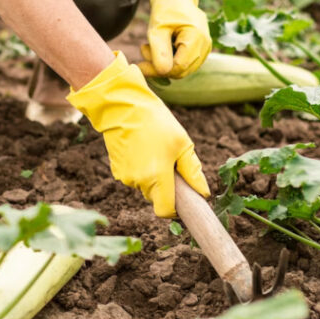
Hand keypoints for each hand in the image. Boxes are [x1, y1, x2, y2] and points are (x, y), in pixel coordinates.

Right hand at [67, 52, 209, 217]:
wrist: (121, 107)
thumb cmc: (155, 122)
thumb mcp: (182, 143)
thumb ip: (193, 171)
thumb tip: (203, 192)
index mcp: (157, 178)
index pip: (165, 211)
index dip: (176, 209)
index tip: (183, 198)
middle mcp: (139, 182)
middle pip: (157, 198)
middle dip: (166, 187)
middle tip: (171, 162)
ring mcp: (125, 177)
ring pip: (146, 187)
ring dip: (153, 177)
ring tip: (155, 151)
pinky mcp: (116, 170)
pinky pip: (134, 177)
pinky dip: (140, 170)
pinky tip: (142, 149)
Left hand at [139, 0, 212, 78]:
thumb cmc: (166, 9)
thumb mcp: (157, 29)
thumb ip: (160, 51)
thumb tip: (163, 72)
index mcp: (197, 38)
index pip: (178, 68)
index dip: (158, 71)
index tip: (140, 65)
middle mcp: (205, 45)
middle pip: (181, 71)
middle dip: (159, 66)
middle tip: (144, 51)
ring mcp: (205, 48)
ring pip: (182, 69)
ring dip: (163, 62)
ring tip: (150, 47)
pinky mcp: (201, 50)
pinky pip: (184, 63)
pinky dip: (170, 59)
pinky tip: (161, 47)